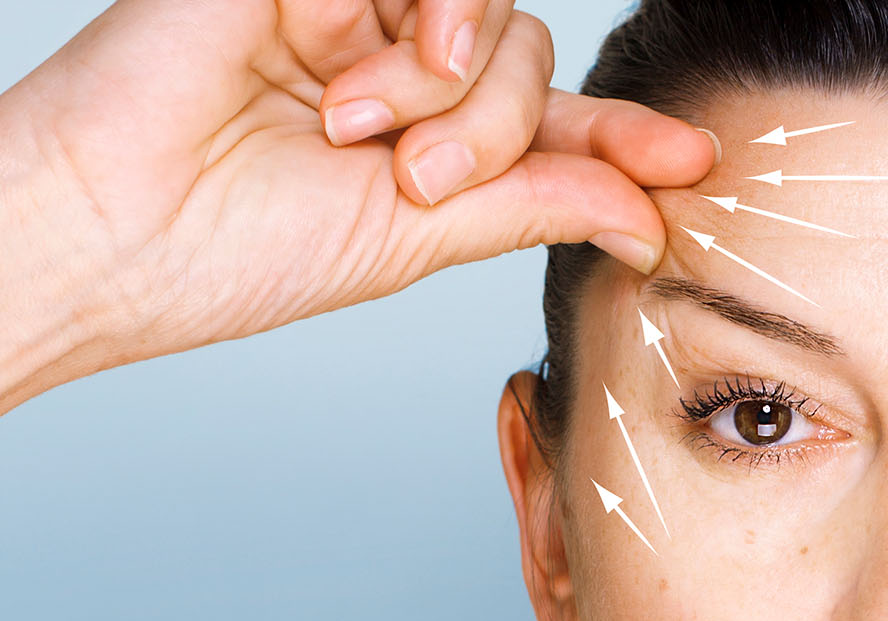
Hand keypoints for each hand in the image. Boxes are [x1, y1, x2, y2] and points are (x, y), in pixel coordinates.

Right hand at [0, 0, 714, 382]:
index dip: (625, 141)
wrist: (113, 231)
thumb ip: (535, 202)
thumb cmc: (235, 251)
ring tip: (376, 141)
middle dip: (499, 130)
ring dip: (457, 89)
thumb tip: (649, 215)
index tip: (695, 166)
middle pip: (525, 63)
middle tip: (422, 182)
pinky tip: (366, 83)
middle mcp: (395, 73)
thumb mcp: (419, 238)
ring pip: (487, 17)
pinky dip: (424, 27)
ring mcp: (350, 15)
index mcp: (424, 145)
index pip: (548, 127)